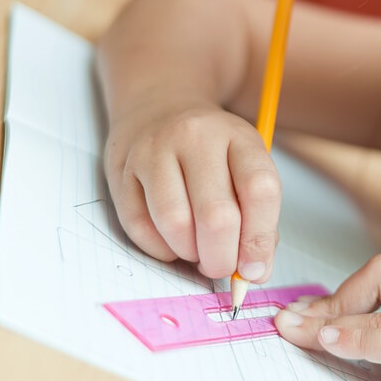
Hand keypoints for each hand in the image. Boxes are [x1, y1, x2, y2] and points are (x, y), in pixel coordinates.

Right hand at [104, 99, 279, 280]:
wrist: (159, 107)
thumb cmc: (212, 151)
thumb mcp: (246, 167)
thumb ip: (257, 219)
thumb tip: (253, 272)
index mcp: (238, 136)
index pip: (259, 189)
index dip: (259, 239)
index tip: (255, 270)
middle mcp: (196, 137)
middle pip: (216, 215)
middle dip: (222, 258)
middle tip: (222, 267)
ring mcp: (154, 151)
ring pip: (175, 225)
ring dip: (189, 254)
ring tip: (197, 251)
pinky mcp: (122, 170)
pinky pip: (140, 228)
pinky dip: (160, 248)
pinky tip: (172, 241)